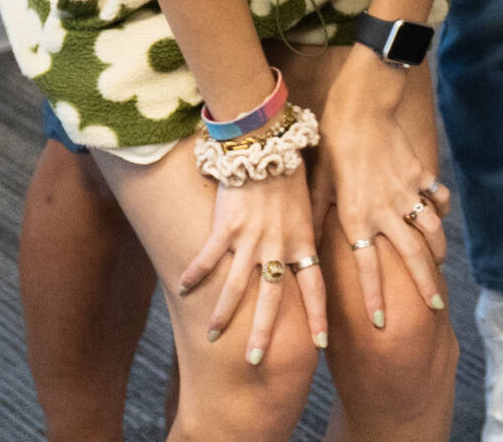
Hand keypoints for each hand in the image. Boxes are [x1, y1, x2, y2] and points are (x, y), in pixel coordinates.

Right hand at [177, 168, 326, 364]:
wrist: (267, 141)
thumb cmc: (291, 167)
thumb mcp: (310, 200)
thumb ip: (310, 228)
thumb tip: (314, 251)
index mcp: (302, 239)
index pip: (314, 285)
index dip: (317, 315)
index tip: (320, 344)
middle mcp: (278, 244)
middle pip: (272, 297)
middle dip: (264, 331)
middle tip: (258, 360)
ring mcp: (251, 238)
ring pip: (236, 287)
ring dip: (224, 314)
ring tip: (215, 337)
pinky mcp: (226, 227)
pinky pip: (207, 258)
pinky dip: (194, 275)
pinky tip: (182, 289)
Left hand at [314, 54, 450, 324]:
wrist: (364, 105)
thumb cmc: (333, 144)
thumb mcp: (319, 185)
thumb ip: (319, 218)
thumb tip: (308, 249)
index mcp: (358, 217)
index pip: (368, 266)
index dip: (375, 295)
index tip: (381, 322)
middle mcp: (387, 210)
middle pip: (411, 255)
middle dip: (424, 283)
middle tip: (434, 307)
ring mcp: (408, 192)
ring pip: (431, 230)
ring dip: (437, 252)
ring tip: (440, 269)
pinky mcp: (420, 173)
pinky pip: (436, 199)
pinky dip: (442, 212)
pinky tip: (442, 220)